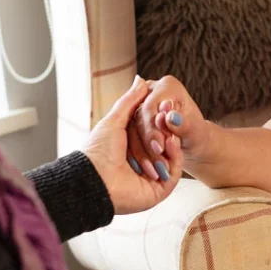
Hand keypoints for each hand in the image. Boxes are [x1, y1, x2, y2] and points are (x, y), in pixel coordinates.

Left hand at [84, 75, 183, 214]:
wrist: (95, 178)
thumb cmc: (99, 150)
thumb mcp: (115, 120)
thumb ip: (130, 101)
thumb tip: (141, 80)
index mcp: (131, 148)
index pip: (153, 131)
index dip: (159, 119)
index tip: (165, 106)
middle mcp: (142, 163)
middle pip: (164, 144)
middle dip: (167, 130)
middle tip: (170, 116)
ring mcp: (152, 177)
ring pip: (171, 157)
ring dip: (172, 142)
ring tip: (169, 129)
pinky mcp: (159, 190)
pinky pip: (174, 173)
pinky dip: (175, 157)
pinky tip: (171, 142)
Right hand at [132, 76, 211, 169]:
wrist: (190, 143)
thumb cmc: (196, 135)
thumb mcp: (195, 132)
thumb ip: (183, 124)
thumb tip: (170, 116)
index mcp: (168, 86)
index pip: (152, 106)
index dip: (153, 128)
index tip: (158, 148)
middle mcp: (151, 90)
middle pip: (139, 116)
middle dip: (147, 139)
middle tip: (154, 158)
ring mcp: (139, 103)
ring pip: (130, 127)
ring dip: (140, 148)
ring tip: (152, 165)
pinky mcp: (132, 118)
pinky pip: (127, 135)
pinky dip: (135, 151)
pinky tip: (142, 165)